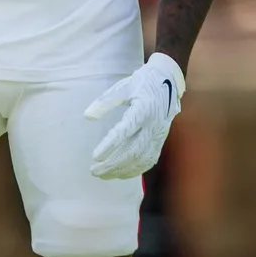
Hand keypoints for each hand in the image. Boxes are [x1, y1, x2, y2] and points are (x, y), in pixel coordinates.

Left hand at [84, 52, 185, 178]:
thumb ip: (105, 102)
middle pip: (132, 150)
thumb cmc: (142, 83)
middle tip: (94, 171)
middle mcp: (152, 126)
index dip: (110, 145)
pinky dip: (134, 170)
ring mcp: (158, 135)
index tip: (95, 156)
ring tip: (102, 174)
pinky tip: (120, 173)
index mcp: (142, 110)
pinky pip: (148, 160)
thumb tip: (87, 116)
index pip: (125, 132)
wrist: (168, 82)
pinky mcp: (160, 141)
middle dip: (112, 163)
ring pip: (140, 159)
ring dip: (121, 170)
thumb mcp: (123, 87)